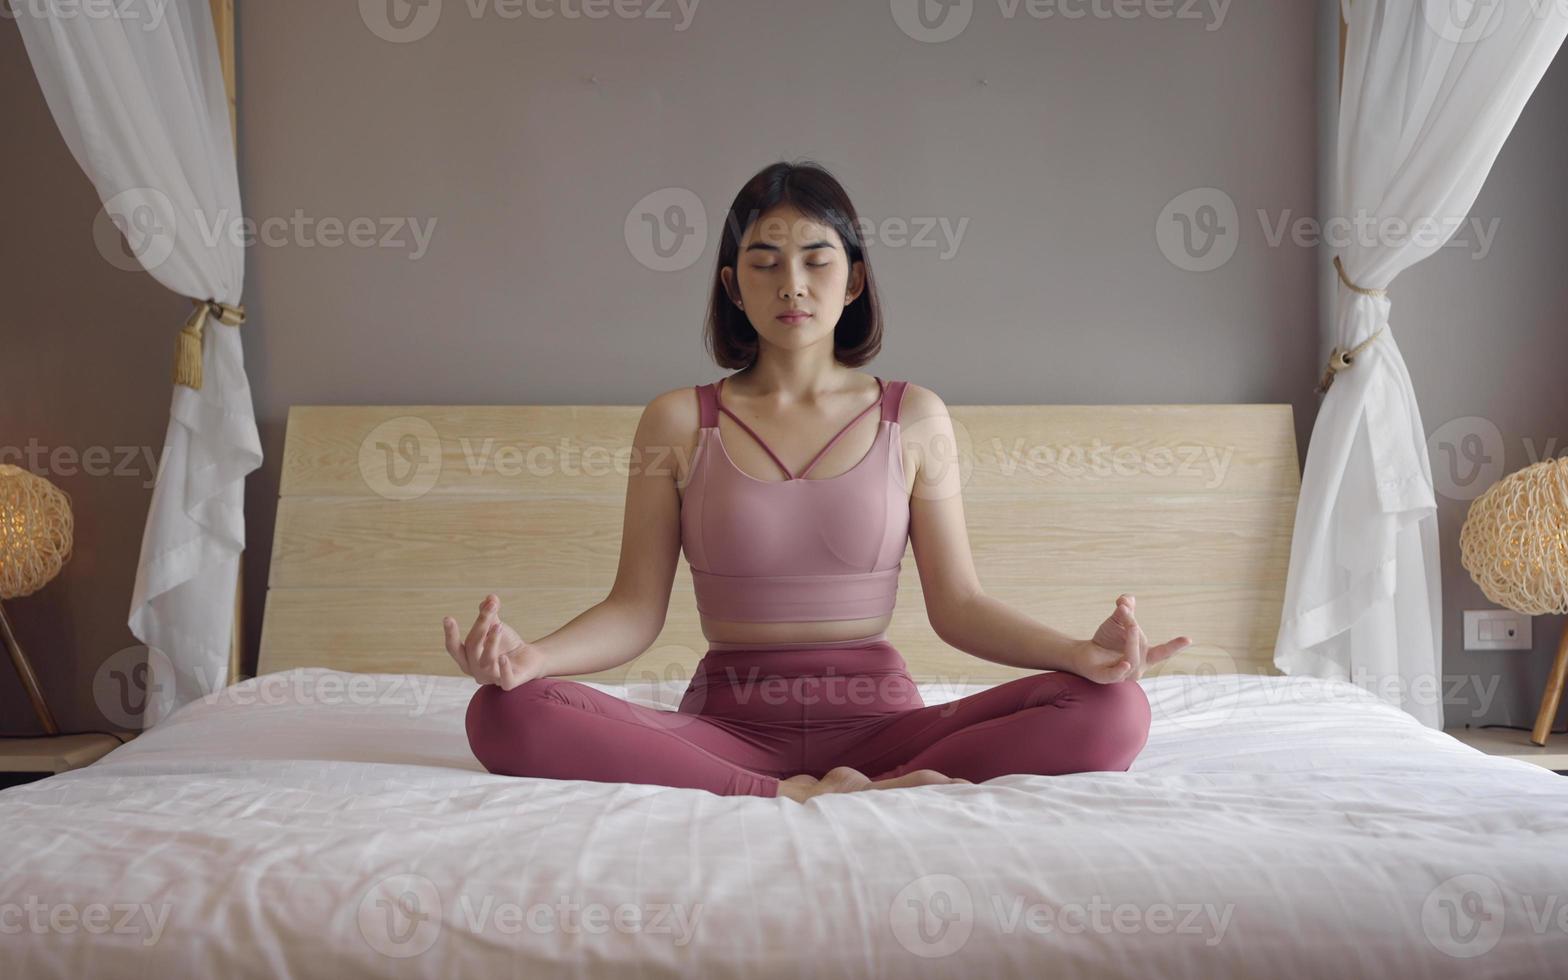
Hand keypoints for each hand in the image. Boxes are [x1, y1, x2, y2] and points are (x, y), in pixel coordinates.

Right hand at [442, 594, 545, 690]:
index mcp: (467, 658)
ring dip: (491, 642)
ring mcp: (491, 678)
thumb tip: (490, 597)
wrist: (530, 660)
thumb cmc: (507, 644)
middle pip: (473, 649)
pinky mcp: (509, 684)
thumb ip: (490, 614)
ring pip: (486, 662)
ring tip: (499, 625)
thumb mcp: (496, 627)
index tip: (447, 618)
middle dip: (480, 627)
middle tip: (490, 608)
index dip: (450, 635)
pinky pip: (504, 680)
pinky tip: (504, 658)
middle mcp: (476, 671)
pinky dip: (503, 669)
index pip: (454, 648)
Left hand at [1072, 594, 1190, 683]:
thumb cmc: (1106, 639)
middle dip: (1136, 631)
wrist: (1084, 653)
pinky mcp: (1105, 677)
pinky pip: (1115, 675)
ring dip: (1130, 641)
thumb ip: (1125, 609)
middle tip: (1127, 613)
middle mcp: (1137, 668)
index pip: (1163, 652)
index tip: (1189, 639)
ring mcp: (1123, 675)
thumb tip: (1126, 598)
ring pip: (1131, 659)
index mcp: (1145, 656)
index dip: (1175, 646)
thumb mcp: (1118, 621)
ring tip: (1129, 625)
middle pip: (1142, 650)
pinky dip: (1121, 670)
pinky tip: (1126, 664)